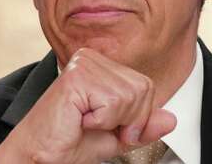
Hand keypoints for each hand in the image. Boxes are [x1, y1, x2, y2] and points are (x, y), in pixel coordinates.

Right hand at [0, 48, 175, 163]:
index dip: (138, 116)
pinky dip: (101, 120)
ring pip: (131, 95)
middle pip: (143, 88)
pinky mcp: (76, 77)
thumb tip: (171, 118)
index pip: (145, 84)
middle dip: (129, 119)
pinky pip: (114, 102)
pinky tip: (79, 119)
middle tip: (99, 127)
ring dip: (113, 121)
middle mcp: (91, 58)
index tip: (115, 128)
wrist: (40, 155)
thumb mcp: (117, 135)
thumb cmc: (69, 142)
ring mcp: (83, 64)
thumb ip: (143, 124)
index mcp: (101, 65)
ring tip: (86, 122)